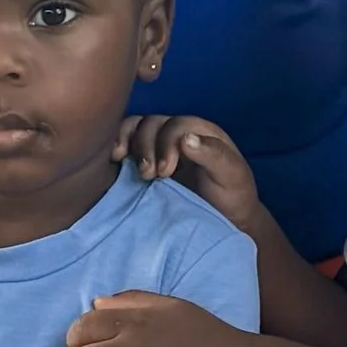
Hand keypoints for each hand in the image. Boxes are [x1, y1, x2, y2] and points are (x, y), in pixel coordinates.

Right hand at [118, 113, 260, 231]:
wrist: (224, 222)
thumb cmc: (232, 196)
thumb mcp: (232, 175)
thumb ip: (214, 154)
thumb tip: (186, 139)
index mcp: (199, 132)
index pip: (174, 125)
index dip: (165, 143)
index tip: (165, 172)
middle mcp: (177, 135)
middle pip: (150, 124)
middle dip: (144, 146)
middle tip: (147, 175)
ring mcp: (158, 147)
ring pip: (134, 129)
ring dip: (126, 142)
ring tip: (122, 162)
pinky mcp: (144, 162)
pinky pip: (126, 145)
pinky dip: (117, 148)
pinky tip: (114, 162)